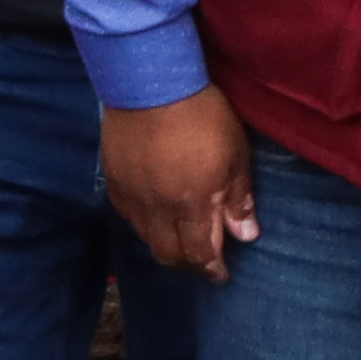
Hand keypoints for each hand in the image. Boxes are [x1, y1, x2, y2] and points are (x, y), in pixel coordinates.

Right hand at [97, 91, 256, 281]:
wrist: (150, 83)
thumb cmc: (202, 115)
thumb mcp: (235, 154)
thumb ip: (238, 199)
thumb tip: (246, 236)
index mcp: (192, 205)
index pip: (200, 254)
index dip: (211, 269)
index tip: (221, 276)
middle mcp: (158, 210)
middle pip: (169, 254)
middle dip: (188, 264)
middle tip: (203, 261)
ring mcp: (132, 196)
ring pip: (146, 238)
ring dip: (165, 245)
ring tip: (180, 239)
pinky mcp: (114, 180)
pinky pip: (128, 215)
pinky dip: (144, 224)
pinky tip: (154, 215)